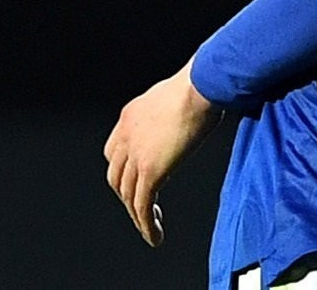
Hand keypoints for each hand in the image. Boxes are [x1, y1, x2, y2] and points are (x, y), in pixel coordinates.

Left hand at [103, 60, 218, 247]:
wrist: (202, 85)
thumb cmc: (203, 82)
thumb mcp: (179, 93)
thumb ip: (177, 106)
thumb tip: (197, 104)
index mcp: (130, 116)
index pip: (113, 151)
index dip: (123, 169)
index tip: (136, 179)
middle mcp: (126, 136)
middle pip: (116, 176)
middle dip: (127, 193)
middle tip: (144, 205)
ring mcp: (136, 155)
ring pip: (128, 195)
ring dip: (137, 213)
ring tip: (150, 227)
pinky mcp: (150, 171)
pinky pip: (142, 205)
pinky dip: (145, 224)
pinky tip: (155, 236)